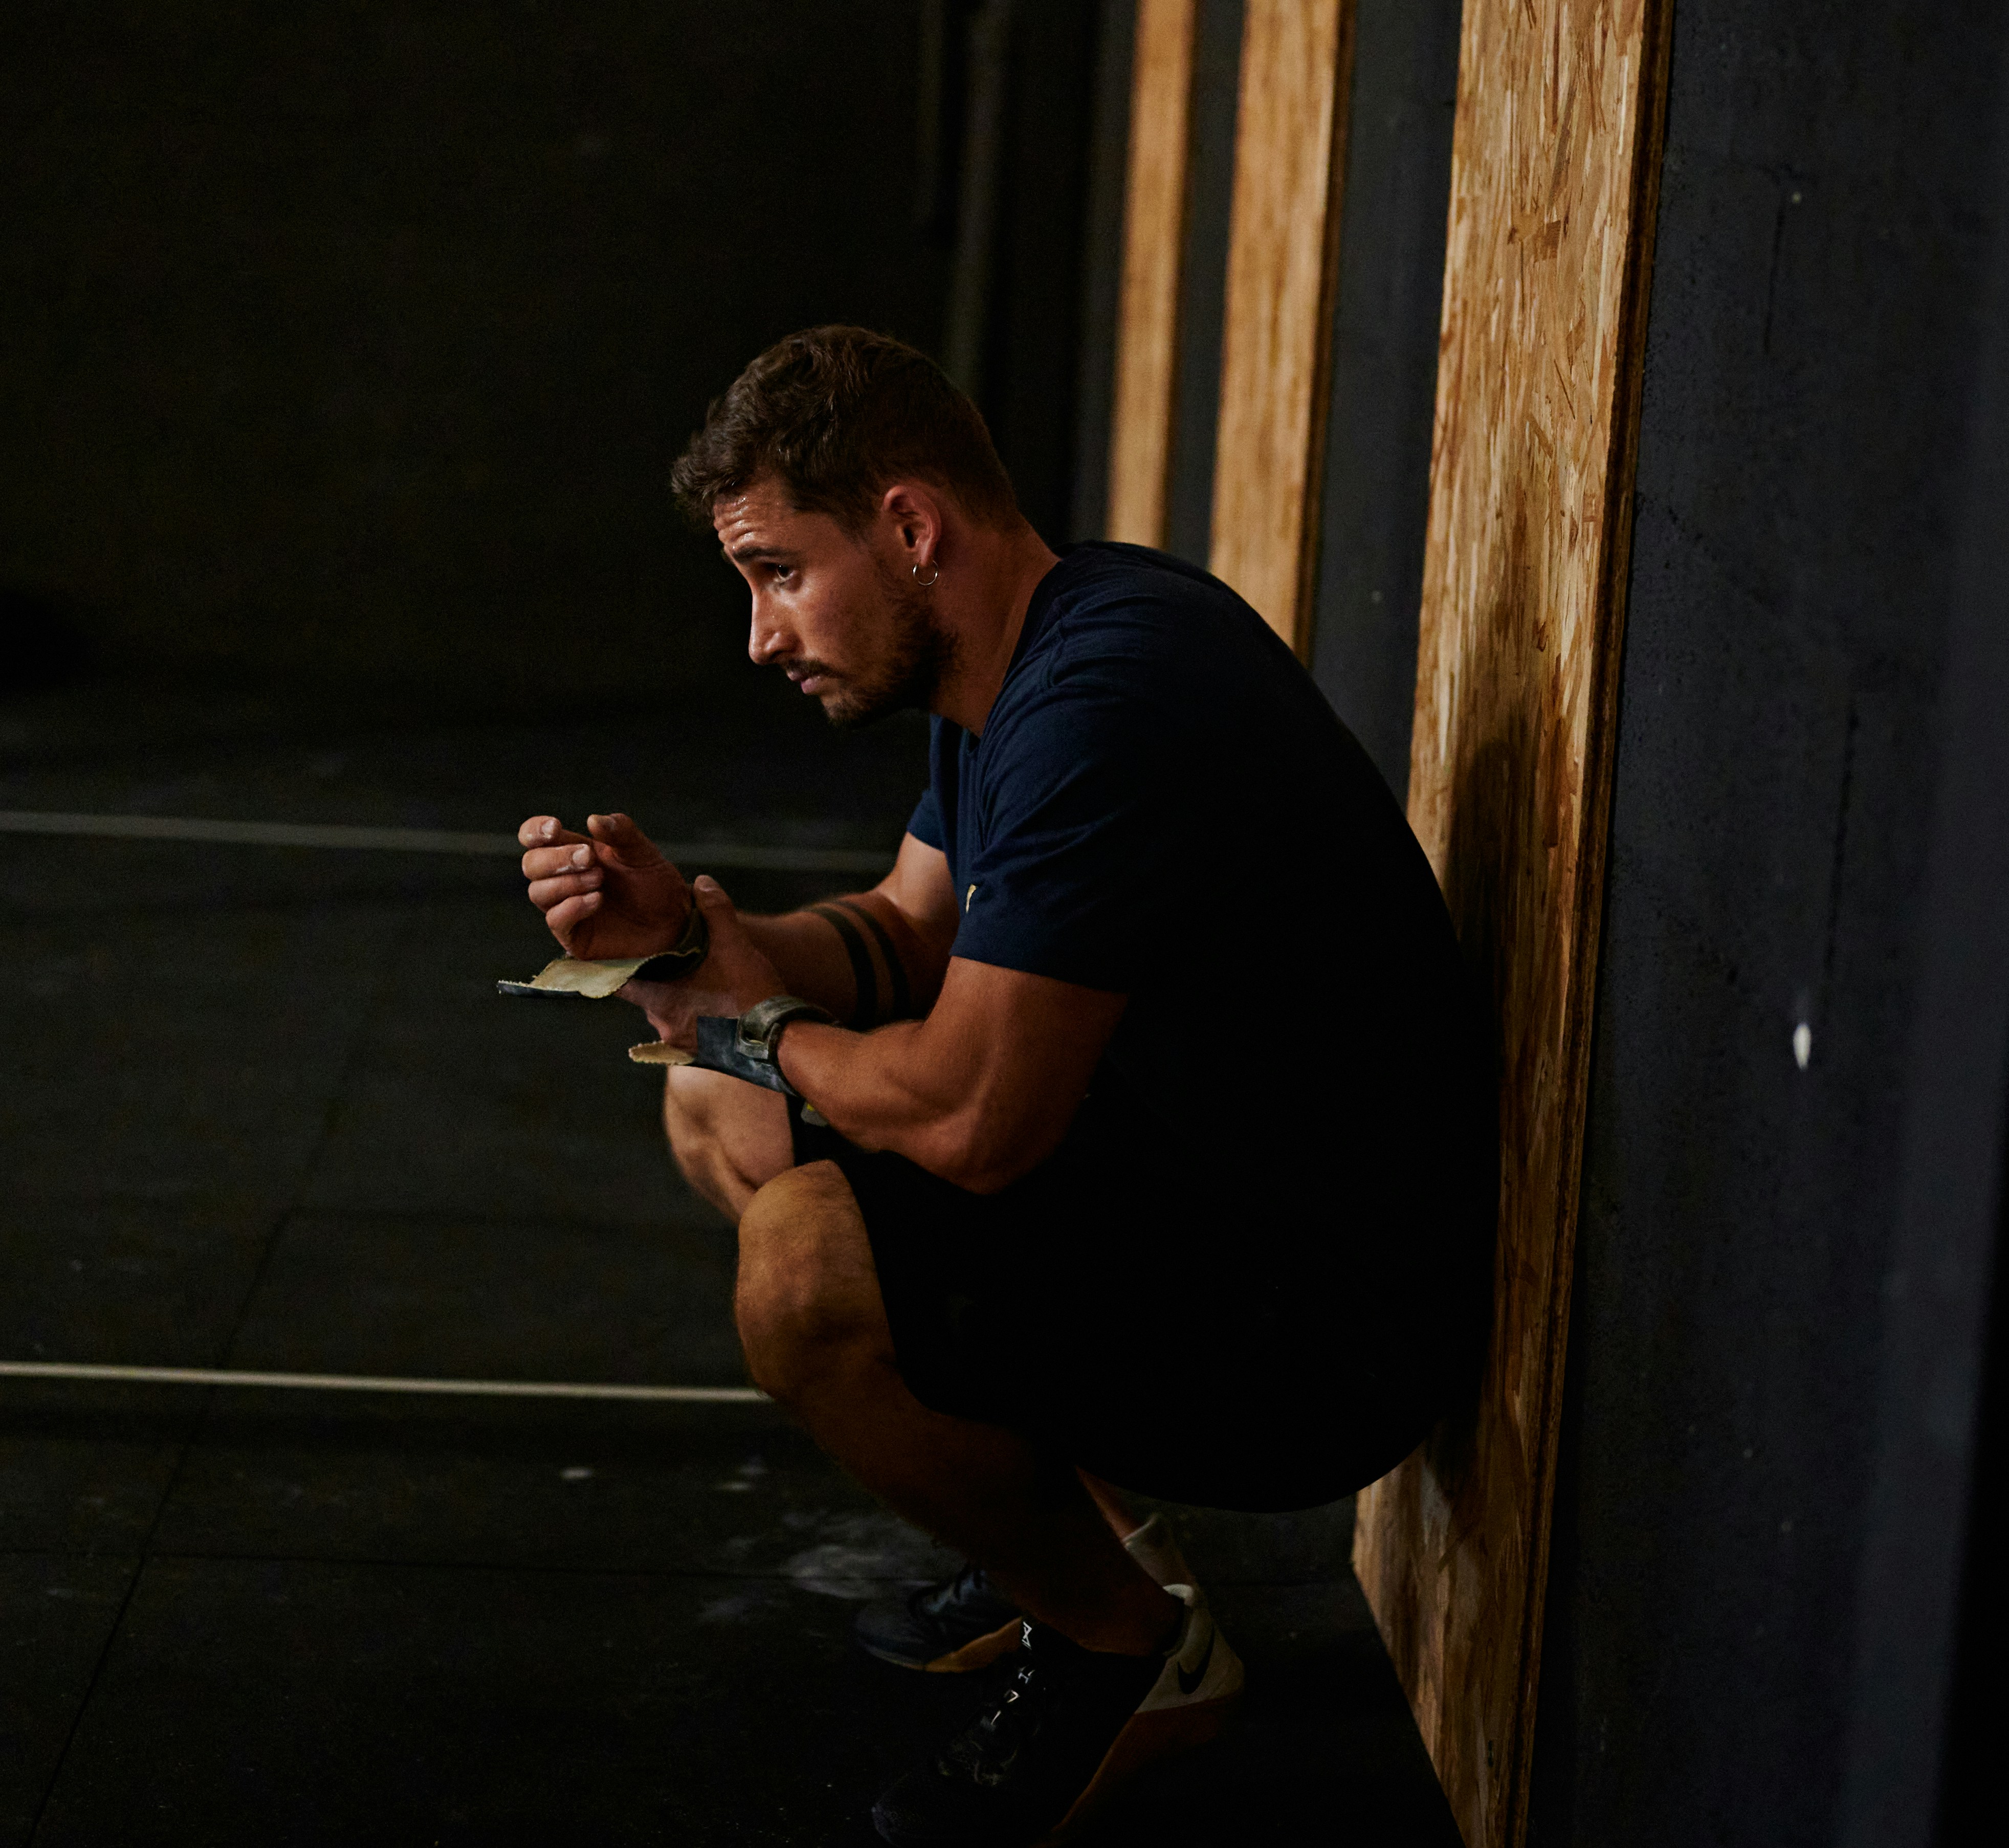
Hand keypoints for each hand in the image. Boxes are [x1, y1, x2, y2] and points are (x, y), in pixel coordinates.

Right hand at [517, 811, 688, 960]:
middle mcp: (563, 879)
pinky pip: (555, 920)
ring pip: (538, 892)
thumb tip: (593, 819)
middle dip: (556, 859)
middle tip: (588, 858)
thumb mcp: (642, 852)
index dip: (534, 831)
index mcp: (573, 852)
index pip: (535, 838)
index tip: (554, 828)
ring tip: (599, 880)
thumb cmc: (655, 885)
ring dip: (567, 882)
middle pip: (531, 864)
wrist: (675, 922)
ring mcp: (565, 908)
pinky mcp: (573, 936)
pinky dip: (572, 907)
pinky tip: (597, 900)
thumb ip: (621, 832)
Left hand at [621, 876, 786, 1049]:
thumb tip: (702, 882)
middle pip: (645, 994)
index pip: (616, 979)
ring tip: (699, 980)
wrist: (779, 1043)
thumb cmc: (749, 995)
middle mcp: (661, 1022)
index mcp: (658, 996)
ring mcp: (678, 1042)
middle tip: (672, 958)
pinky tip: (714, 1006)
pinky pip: (686, 1031)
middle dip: (656, 976)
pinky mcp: (697, 1056)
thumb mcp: (734, 944)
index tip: (620, 951)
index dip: (615, 964)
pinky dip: (694, 1017)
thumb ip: (715, 911)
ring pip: (667, 1013)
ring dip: (677, 997)